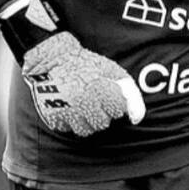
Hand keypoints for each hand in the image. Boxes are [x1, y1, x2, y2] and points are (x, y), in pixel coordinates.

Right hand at [22, 32, 145, 136]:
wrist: (51, 59)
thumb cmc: (85, 64)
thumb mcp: (110, 69)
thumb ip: (128, 90)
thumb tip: (137, 118)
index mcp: (99, 88)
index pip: (118, 110)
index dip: (116, 103)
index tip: (110, 96)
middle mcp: (83, 102)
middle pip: (103, 123)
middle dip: (103, 113)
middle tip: (95, 100)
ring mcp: (67, 110)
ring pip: (86, 130)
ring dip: (88, 121)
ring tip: (84, 106)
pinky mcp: (53, 116)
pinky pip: (68, 128)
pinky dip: (71, 122)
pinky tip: (70, 108)